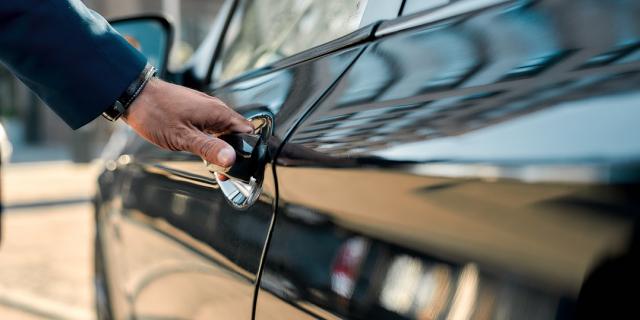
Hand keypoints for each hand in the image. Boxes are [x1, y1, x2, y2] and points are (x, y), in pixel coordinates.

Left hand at [122, 78, 253, 167]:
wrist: (135, 96)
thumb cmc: (156, 113)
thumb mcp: (183, 137)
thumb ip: (209, 149)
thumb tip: (231, 159)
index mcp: (218, 112)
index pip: (247, 131)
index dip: (247, 150)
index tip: (238, 166)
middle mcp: (216, 109)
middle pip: (237, 133)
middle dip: (233, 152)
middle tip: (223, 171)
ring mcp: (206, 109)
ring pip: (224, 131)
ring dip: (221, 147)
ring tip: (213, 165)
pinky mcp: (196, 111)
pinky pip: (212, 128)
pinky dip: (211, 141)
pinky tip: (202, 151)